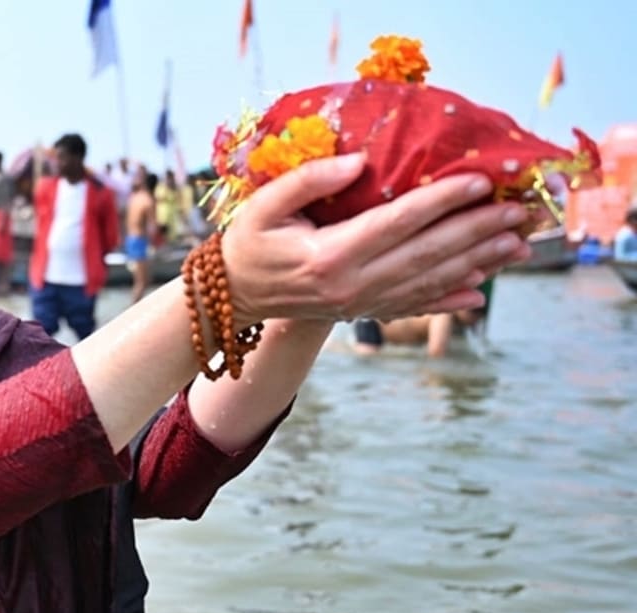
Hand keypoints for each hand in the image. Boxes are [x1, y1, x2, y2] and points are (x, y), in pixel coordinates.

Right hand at [220, 153, 530, 322]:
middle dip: (476, 232)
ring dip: (477, 263)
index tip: (481, 182)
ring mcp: (360, 303)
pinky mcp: (362, 312)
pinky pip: (414, 306)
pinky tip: (479, 291)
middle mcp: (352, 284)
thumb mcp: (264, 204)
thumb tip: (360, 161)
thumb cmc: (248, 242)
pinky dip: (449, 299)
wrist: (233, 296)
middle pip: (426, 254)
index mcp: (330, 254)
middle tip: (518, 212)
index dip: (442, 202)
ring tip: (517, 245)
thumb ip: (309, 179)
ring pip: (429, 282)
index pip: (398, 222)